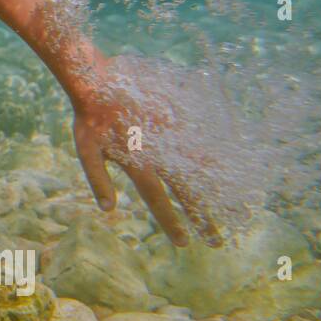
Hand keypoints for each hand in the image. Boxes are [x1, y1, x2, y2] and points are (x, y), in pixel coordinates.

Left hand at [70, 54, 224, 246]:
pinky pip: (201, 138)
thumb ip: (98, 179)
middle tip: (217, 241)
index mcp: (136, 162)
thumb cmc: (89, 117)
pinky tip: (230, 170)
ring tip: (234, 210)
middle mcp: (158, 151)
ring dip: (216, 189)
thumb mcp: (86, 151)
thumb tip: (108, 210)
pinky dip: (216, 154)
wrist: (99, 79)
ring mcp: (170, 133)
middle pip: (185, 190)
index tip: (185, 242)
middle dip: (202, 217)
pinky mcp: (177, 116)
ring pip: (200, 166)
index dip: (171, 221)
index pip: (157, 199)